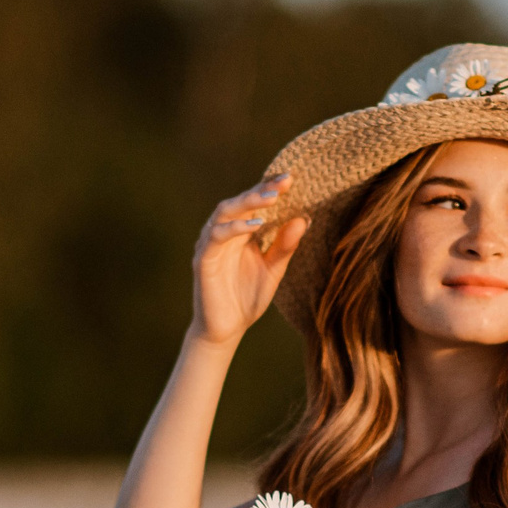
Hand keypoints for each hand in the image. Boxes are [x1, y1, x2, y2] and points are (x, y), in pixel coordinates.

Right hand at [190, 175, 310, 345]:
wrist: (227, 329)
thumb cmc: (248, 297)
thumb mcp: (274, 270)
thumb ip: (285, 245)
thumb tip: (304, 218)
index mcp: (241, 231)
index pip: (254, 202)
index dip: (270, 188)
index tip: (291, 178)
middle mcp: (224, 232)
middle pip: (240, 201)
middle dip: (261, 190)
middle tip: (285, 182)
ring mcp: (211, 244)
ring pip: (225, 212)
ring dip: (248, 203)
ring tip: (272, 199)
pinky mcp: (203, 259)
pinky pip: (215, 237)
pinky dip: (235, 228)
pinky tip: (256, 226)